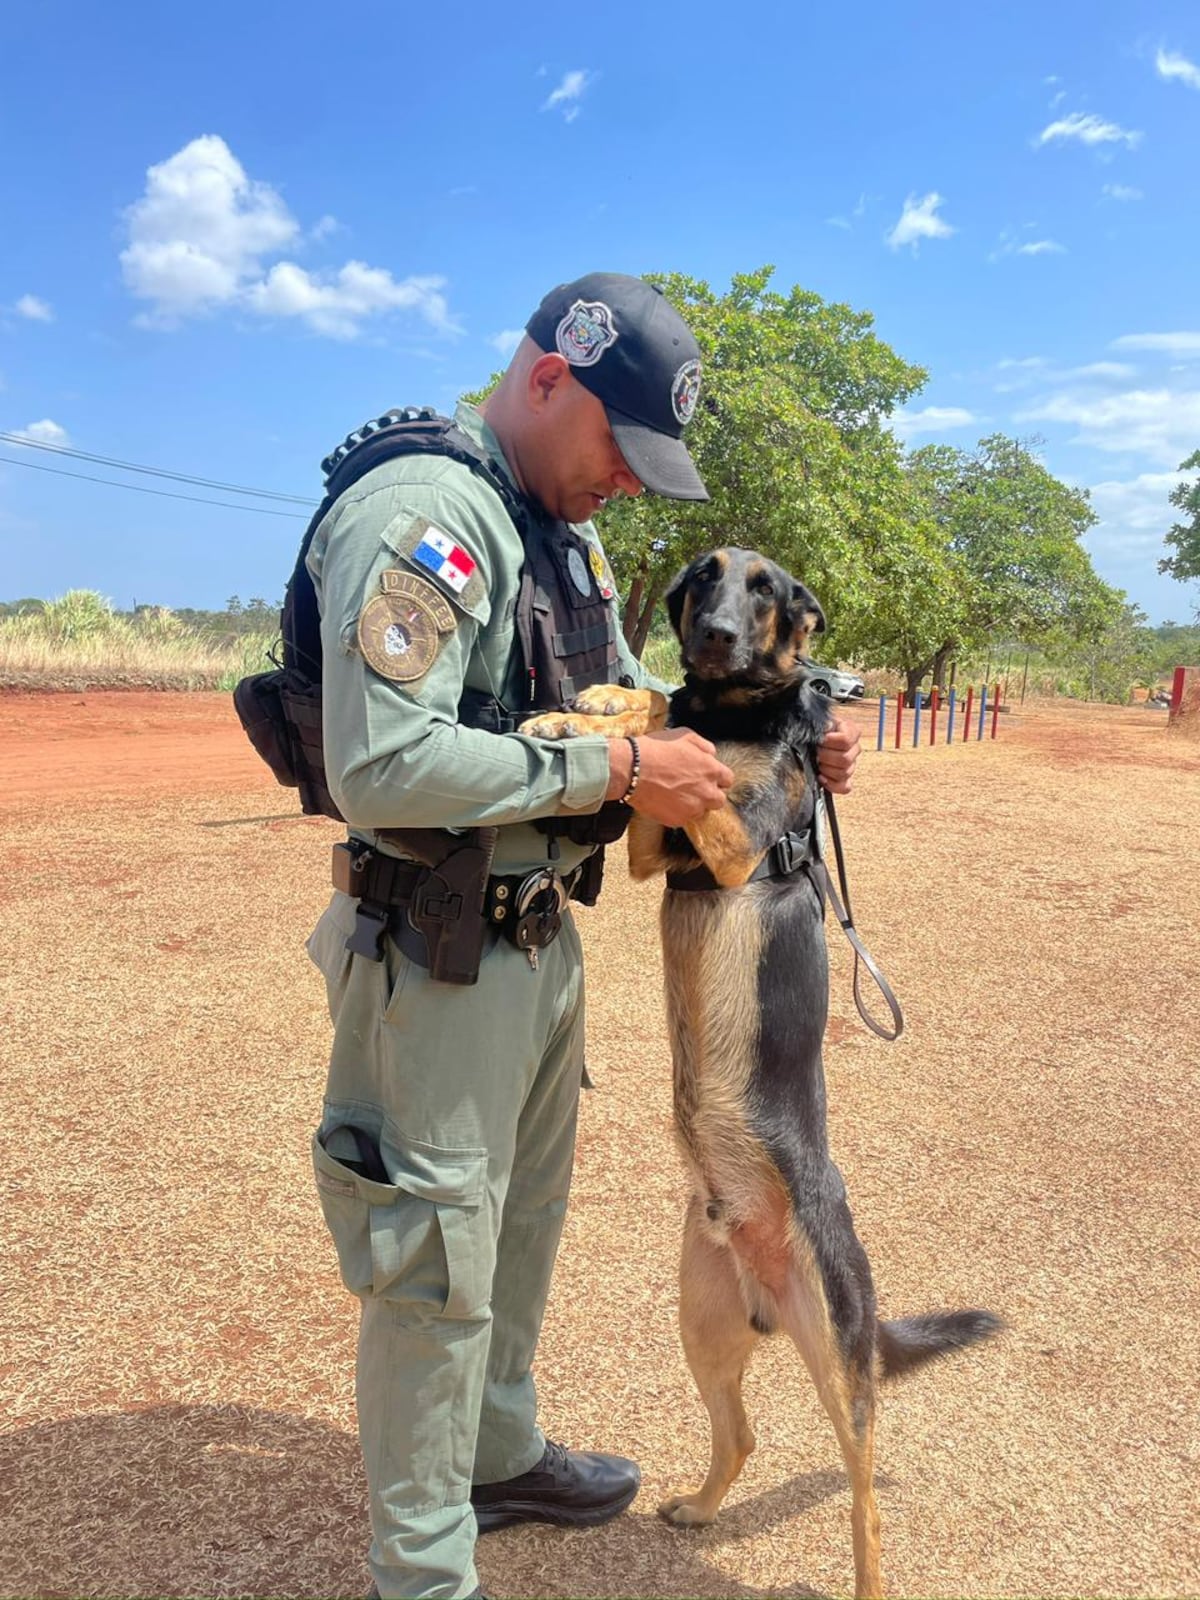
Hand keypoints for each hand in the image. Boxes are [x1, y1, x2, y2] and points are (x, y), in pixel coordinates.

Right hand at [609, 728, 732, 826]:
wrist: (631, 770)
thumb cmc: (656, 749)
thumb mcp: (684, 735)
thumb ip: (704, 746)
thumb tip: (711, 754)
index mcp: (711, 770)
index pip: (728, 780)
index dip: (717, 777)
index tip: (706, 776)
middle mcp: (707, 792)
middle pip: (718, 800)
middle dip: (708, 793)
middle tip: (692, 787)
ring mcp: (692, 809)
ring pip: (700, 811)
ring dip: (692, 804)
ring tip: (674, 794)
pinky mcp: (677, 820)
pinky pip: (682, 818)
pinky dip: (676, 812)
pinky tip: (664, 800)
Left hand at [816, 715, 860, 793]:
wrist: (814, 738)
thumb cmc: (818, 729)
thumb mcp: (820, 721)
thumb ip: (823, 723)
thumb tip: (826, 728)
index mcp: (851, 731)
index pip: (846, 740)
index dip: (830, 741)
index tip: (820, 740)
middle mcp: (855, 748)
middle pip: (845, 759)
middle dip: (826, 757)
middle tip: (816, 753)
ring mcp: (851, 765)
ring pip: (844, 773)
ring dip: (827, 770)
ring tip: (818, 763)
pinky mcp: (846, 779)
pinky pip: (845, 787)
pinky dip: (832, 785)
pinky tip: (821, 778)